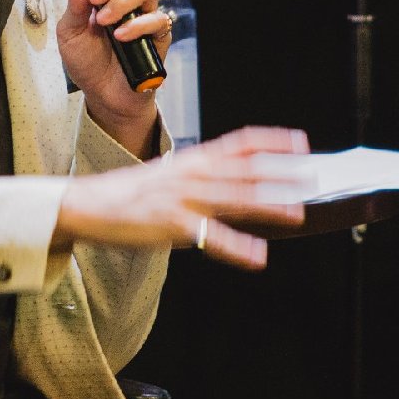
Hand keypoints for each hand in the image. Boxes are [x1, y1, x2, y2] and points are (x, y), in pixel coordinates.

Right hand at [52, 126, 310, 269]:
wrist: (87, 204)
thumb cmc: (130, 193)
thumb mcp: (170, 174)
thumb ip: (202, 175)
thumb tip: (235, 180)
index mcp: (193, 159)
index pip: (240, 142)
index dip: (272, 141)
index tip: (300, 142)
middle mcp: (191, 174)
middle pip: (245, 169)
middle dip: (281, 173)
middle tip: (311, 176)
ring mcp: (182, 199)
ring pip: (233, 198)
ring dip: (267, 205)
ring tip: (295, 211)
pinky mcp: (171, 226)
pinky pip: (210, 237)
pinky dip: (236, 247)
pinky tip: (257, 257)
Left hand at [56, 0, 172, 154]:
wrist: (102, 94)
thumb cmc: (87, 61)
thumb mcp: (70, 32)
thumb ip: (73, 4)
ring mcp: (147, 13)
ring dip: (122, 2)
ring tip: (104, 22)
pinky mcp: (158, 35)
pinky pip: (156, 18)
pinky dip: (137, 25)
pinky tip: (121, 36)